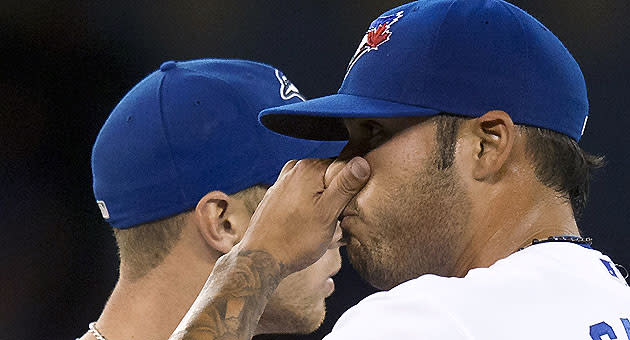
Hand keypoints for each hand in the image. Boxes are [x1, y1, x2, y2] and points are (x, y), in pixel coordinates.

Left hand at [239, 157, 369, 275]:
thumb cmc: (295, 240)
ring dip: (325, 206)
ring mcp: (284, 183)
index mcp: (309, 168)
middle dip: (338, 198)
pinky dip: (311, 210)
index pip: (345, 167)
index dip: (352, 189)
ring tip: (321, 228)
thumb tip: (362, 161)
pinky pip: (304, 198)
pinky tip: (308, 229)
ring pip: (318, 190)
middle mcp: (294, 170)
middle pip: (330, 178)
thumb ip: (346, 185)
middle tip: (337, 222)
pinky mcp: (278, 197)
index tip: (347, 209)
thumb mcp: (328, 213)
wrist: (261, 259)